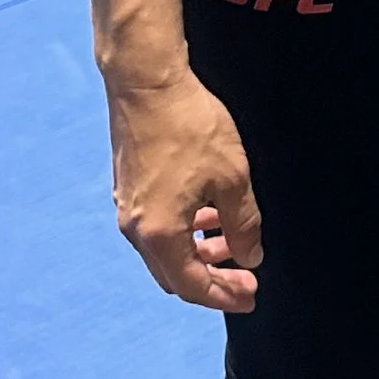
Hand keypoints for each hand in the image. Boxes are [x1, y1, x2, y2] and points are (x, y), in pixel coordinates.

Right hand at [107, 66, 263, 309]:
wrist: (146, 83)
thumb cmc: (189, 126)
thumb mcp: (233, 178)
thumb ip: (244, 225)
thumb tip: (249, 255)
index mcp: (160, 233)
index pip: (193, 285)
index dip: (224, 296)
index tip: (250, 296)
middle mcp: (137, 228)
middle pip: (175, 275)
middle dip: (213, 280)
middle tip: (246, 278)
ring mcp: (129, 208)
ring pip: (167, 250)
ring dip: (201, 252)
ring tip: (236, 241)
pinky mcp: (130, 189)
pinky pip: (159, 227)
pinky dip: (186, 231)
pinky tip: (211, 215)